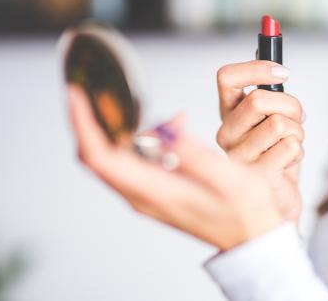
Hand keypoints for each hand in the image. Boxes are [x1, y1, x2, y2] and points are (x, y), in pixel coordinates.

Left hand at [67, 84, 283, 250]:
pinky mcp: (154, 192)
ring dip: (121, 128)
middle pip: (98, 156)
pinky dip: (141, 138)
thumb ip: (194, 155)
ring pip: (113, 157)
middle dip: (91, 120)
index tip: (77, 94)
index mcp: (155, 192)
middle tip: (96, 91)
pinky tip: (172, 128)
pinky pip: (132, 161)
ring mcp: (146, 196)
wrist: (250, 237)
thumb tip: (165, 129)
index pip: (101, 157)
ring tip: (155, 111)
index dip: (84, 124)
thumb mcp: (229, 180)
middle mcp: (142, 196)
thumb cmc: (245, 211)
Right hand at [216, 60, 304, 221]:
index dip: (257, 68)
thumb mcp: (271, 117)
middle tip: (297, 118)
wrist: (278, 199)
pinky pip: (290, 148)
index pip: (227, 77)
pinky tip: (288, 162)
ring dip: (298, 132)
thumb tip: (273, 60)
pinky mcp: (255, 177)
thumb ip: (270, 93)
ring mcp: (238, 156)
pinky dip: (299, 152)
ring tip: (291, 143)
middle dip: (290, 106)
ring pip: (279, 124)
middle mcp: (226, 133)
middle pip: (258, 100)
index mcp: (228, 113)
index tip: (284, 74)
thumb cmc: (276, 154)